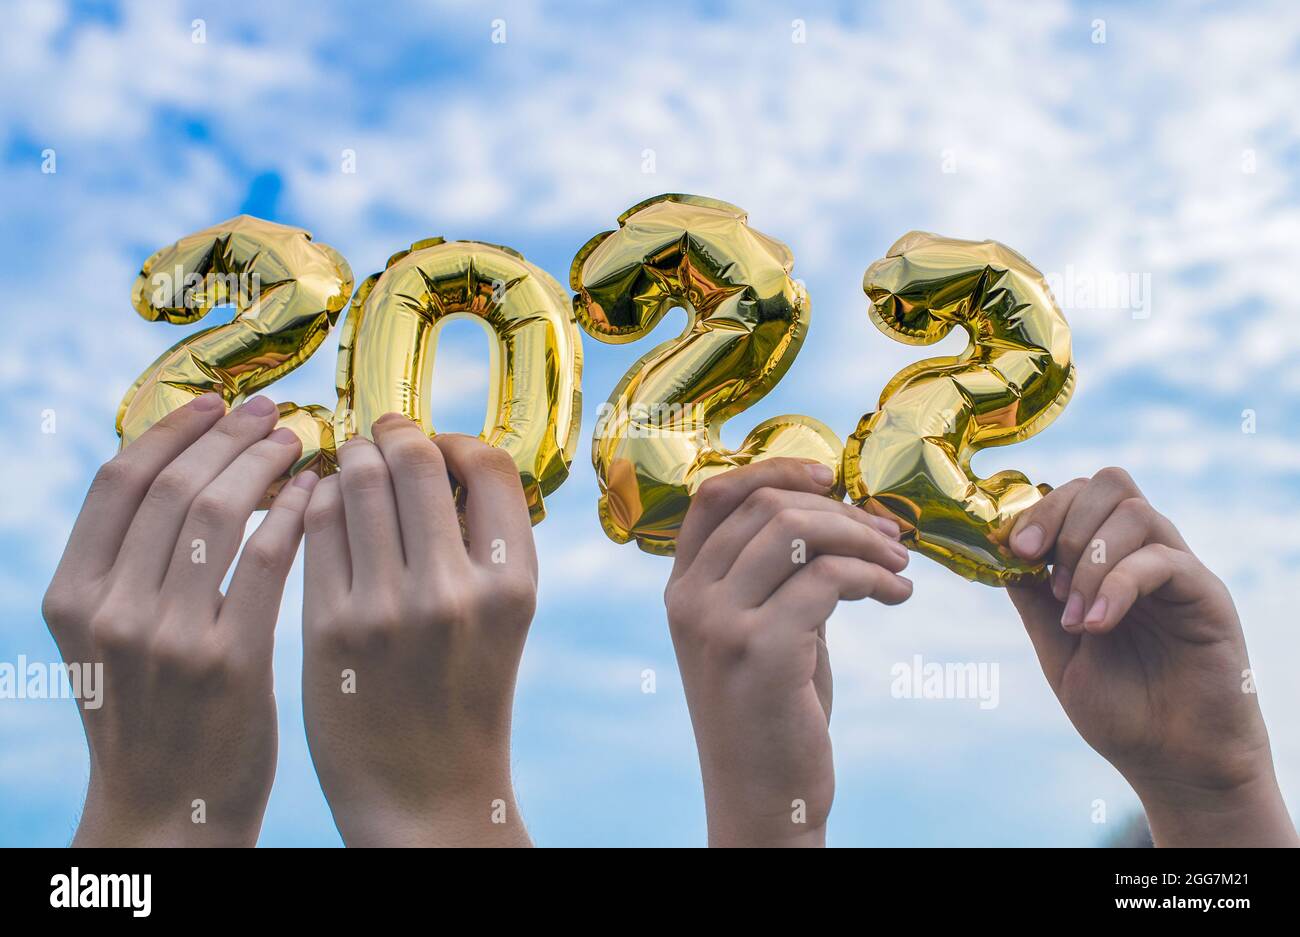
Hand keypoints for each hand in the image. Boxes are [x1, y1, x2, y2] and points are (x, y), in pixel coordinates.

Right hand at [42, 393, 312, 845]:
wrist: (168, 809)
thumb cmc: (153, 713)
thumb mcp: (112, 637)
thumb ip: (132, 564)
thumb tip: (188, 469)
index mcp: (73, 594)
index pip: (118, 480)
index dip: (171, 430)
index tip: (215, 403)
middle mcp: (110, 610)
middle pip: (175, 485)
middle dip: (230, 435)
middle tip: (275, 412)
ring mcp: (167, 637)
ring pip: (220, 511)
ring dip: (266, 463)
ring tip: (300, 442)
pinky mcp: (229, 662)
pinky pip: (266, 560)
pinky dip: (295, 515)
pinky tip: (318, 495)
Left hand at [301, 416, 535, 846]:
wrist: (427, 794)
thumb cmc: (465, 697)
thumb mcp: (503, 619)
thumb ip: (483, 544)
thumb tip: (439, 455)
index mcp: (513, 583)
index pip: (490, 464)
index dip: (456, 440)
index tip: (435, 446)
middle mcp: (456, 589)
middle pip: (415, 460)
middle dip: (392, 435)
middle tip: (379, 434)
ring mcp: (388, 608)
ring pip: (356, 483)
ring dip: (348, 459)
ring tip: (347, 464)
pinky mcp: (329, 627)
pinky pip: (316, 527)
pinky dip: (314, 500)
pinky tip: (318, 506)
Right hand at [664, 458, 911, 846]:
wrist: (765, 799)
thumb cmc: (773, 713)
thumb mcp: (762, 630)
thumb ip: (779, 575)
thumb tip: (837, 513)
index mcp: (682, 589)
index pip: (714, 496)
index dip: (772, 468)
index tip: (828, 474)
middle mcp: (690, 600)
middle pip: (766, 507)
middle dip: (840, 512)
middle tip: (890, 537)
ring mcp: (719, 624)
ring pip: (796, 532)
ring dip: (862, 539)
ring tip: (899, 566)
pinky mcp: (761, 651)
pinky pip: (827, 579)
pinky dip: (873, 577)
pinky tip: (897, 596)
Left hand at [1007, 467, 1296, 846]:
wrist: (1172, 763)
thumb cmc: (1119, 708)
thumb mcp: (1056, 648)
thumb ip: (1032, 598)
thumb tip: (996, 548)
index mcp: (1108, 560)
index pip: (1078, 494)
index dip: (1039, 509)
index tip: (1013, 549)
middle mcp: (1144, 554)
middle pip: (1109, 484)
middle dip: (1060, 517)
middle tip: (1038, 568)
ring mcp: (1178, 571)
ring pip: (1134, 513)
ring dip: (1087, 560)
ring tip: (1074, 619)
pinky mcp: (1207, 595)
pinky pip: (1162, 561)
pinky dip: (1117, 585)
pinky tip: (1098, 625)